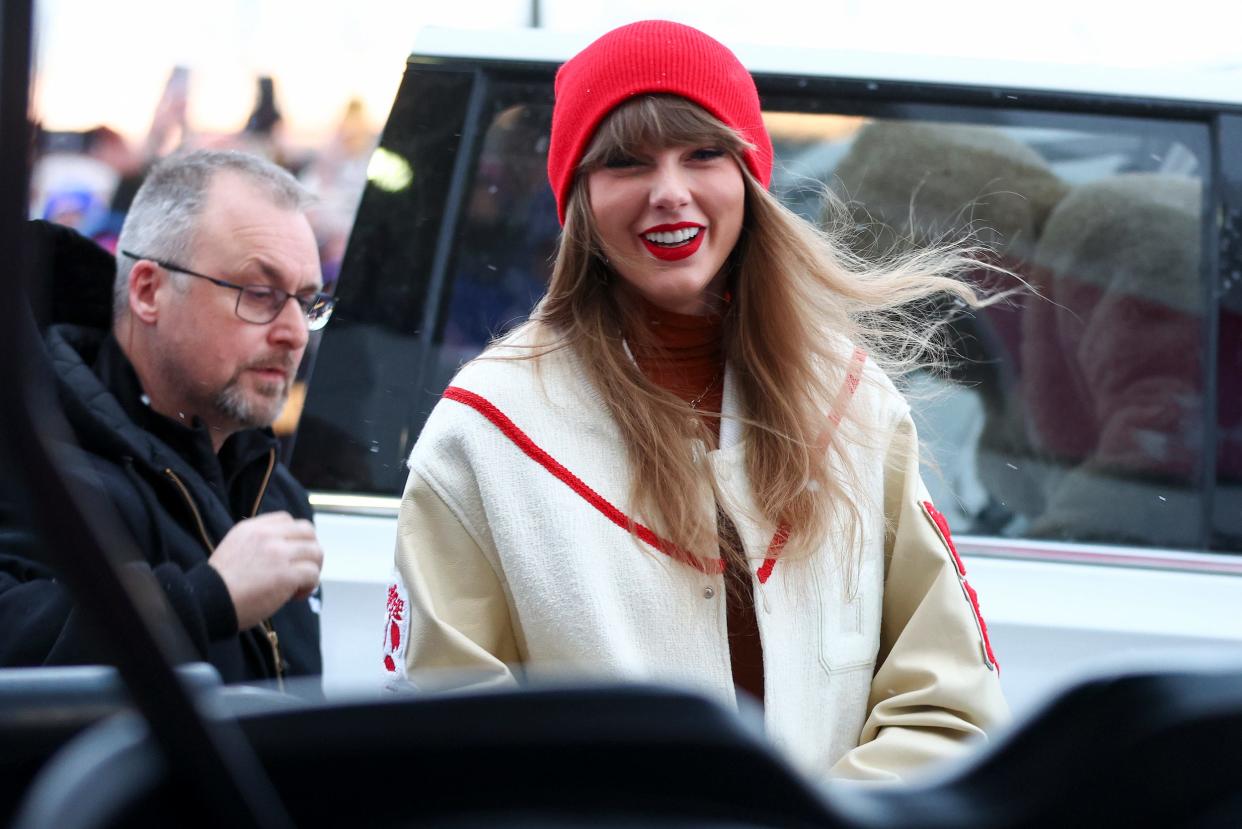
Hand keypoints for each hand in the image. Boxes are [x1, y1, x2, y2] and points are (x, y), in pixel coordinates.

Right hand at [208, 512, 322, 630]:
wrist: (208, 602)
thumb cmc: (220, 584)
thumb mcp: (235, 547)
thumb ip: (258, 543)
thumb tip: (284, 549)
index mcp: (252, 528)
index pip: (287, 520)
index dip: (294, 538)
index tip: (288, 556)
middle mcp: (267, 536)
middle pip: (308, 532)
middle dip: (309, 551)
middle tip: (301, 569)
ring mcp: (278, 554)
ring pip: (315, 552)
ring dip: (312, 569)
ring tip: (298, 585)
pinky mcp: (286, 574)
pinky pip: (313, 574)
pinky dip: (310, 586)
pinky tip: (295, 596)